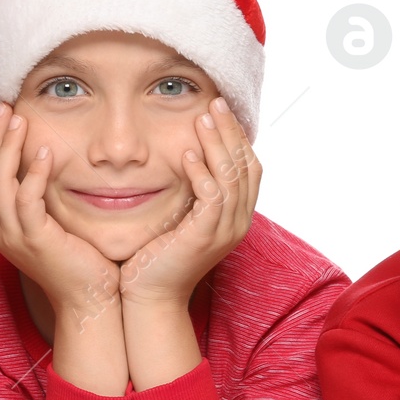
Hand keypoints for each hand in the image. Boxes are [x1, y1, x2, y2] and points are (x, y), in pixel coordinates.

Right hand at [0, 102, 118, 314]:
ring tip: (20, 119)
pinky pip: (27, 200)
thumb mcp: (49, 223)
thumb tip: (42, 160)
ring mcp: (14, 237)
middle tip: (3, 107)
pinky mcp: (36, 241)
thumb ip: (38, 196)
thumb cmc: (76, 260)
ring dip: (7, 147)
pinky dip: (34, 173)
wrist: (89, 301)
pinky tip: (46, 152)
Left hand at [120, 97, 260, 305]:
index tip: (222, 111)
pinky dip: (201, 172)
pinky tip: (187, 154)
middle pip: (245, 167)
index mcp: (236, 217)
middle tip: (216, 102)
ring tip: (202, 117)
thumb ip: (194, 193)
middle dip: (231, 131)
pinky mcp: (205, 236)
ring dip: (216, 143)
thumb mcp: (183, 219)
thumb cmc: (159, 257)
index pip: (249, 169)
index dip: (238, 138)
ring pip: (230, 176)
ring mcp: (224, 231)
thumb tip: (190, 159)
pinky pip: (212, 196)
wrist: (150, 296)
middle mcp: (238, 223)